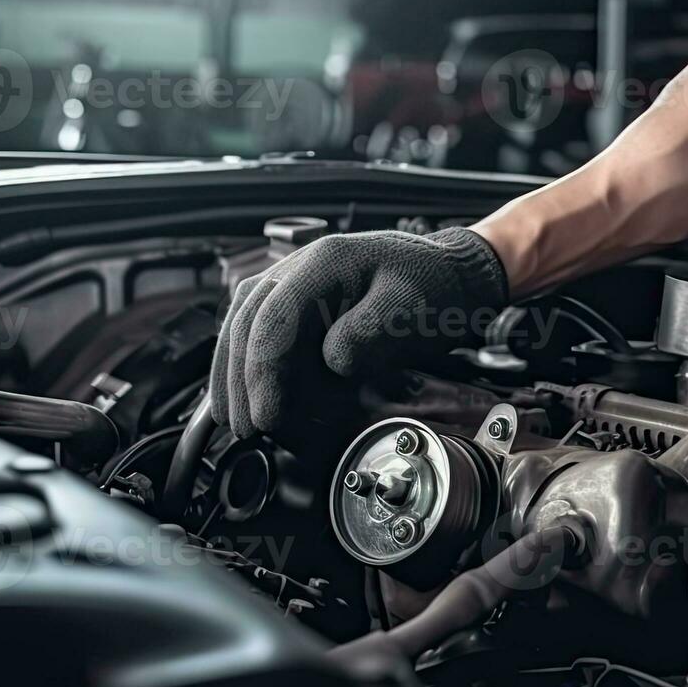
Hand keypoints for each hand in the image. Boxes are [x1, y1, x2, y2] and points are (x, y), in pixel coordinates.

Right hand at [210, 227, 506, 437]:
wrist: (454, 273)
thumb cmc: (438, 286)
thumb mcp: (410, 309)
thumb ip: (368, 334)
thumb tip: (330, 361)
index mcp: (326, 260)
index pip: (274, 317)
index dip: (263, 371)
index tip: (266, 413)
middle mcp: (302, 264)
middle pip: (247, 320)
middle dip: (240, 379)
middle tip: (245, 426)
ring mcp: (297, 279)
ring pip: (243, 322)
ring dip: (233, 373)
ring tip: (234, 419)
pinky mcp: (300, 299)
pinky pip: (260, 327)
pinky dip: (247, 362)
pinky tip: (245, 391)